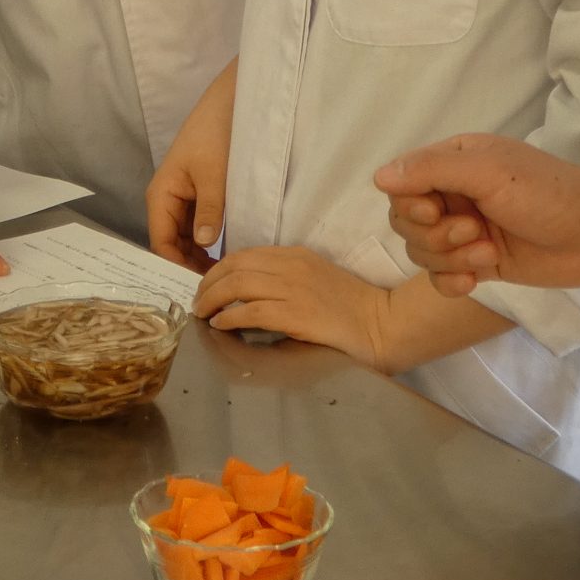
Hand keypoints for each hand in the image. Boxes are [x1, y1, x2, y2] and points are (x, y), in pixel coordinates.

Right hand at [147, 59, 236, 269]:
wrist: (230, 103)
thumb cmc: (216, 134)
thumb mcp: (214, 175)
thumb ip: (209, 211)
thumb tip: (204, 245)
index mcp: (161, 195)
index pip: (161, 244)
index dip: (176, 267)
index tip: (200, 286)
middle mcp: (167, 201)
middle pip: (171, 245)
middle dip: (187, 266)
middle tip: (214, 288)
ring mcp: (183, 199)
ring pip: (185, 239)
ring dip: (198, 257)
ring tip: (221, 276)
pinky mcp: (199, 196)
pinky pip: (197, 227)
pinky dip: (207, 243)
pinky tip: (224, 255)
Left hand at [196, 247, 397, 371]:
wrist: (382, 323)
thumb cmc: (352, 308)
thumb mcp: (316, 280)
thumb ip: (286, 279)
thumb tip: (249, 293)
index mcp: (297, 255)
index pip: (245, 254)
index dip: (219, 269)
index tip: (207, 284)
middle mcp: (292, 267)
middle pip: (234, 266)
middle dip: (207, 283)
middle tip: (197, 301)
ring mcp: (293, 289)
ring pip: (236, 285)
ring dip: (211, 299)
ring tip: (202, 313)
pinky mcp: (295, 314)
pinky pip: (249, 312)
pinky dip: (229, 317)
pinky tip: (220, 325)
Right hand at [375, 134, 579, 296]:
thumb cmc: (545, 193)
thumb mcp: (488, 171)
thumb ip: (432, 169)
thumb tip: (378, 177)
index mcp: (453, 162)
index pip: (402, 185)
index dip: (411, 204)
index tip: (438, 210)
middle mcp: (453, 195)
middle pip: (405, 222)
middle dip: (435, 235)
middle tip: (476, 231)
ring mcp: (465, 231)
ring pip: (421, 252)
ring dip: (451, 258)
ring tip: (488, 253)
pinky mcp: (478, 264)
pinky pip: (439, 279)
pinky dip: (451, 282)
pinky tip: (476, 282)